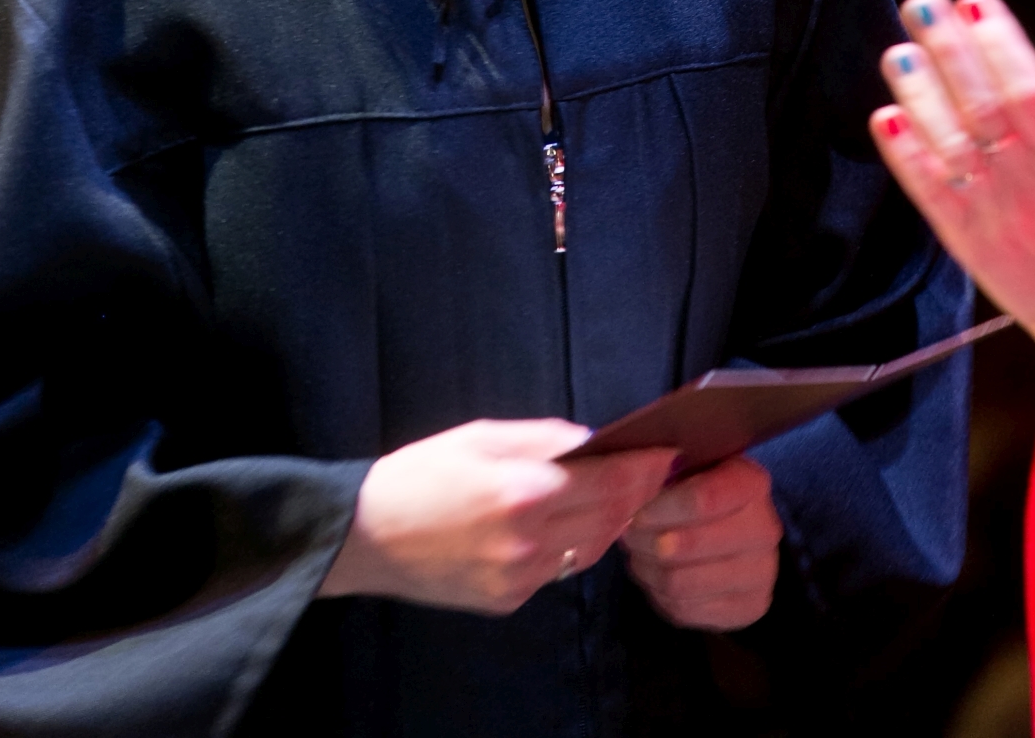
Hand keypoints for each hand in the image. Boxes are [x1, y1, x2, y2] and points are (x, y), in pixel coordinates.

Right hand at [319, 418, 675, 613]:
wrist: (367, 535)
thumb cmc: (423, 472)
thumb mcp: (482, 434)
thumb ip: (544, 437)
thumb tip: (593, 440)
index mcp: (523, 492)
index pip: (609, 481)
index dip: (644, 467)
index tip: (667, 452)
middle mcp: (529, 542)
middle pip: (609, 519)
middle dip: (636, 493)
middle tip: (653, 471)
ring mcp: (520, 578)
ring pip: (590, 550)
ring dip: (610, 522)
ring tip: (618, 495)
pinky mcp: (509, 601)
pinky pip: (558, 571)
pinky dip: (572, 546)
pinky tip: (567, 525)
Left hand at [620, 454, 781, 629]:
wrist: (731, 531)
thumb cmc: (698, 489)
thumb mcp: (686, 465)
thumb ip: (663, 468)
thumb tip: (633, 478)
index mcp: (751, 482)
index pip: (703, 499)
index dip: (662, 509)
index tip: (636, 513)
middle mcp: (765, 528)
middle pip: (690, 546)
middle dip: (648, 542)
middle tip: (629, 535)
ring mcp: (762, 572)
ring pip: (681, 582)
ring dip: (649, 570)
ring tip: (638, 554)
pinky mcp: (750, 607)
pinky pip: (687, 611)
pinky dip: (660, 596)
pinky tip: (656, 576)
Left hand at [872, 0, 1034, 364]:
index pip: (1028, 86)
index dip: (999, 43)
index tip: (974, 3)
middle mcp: (1025, 173)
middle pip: (979, 102)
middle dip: (948, 50)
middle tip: (922, 6)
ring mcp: (989, 203)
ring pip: (947, 141)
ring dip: (918, 96)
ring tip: (898, 53)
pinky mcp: (962, 232)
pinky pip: (928, 189)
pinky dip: (904, 155)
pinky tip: (885, 118)